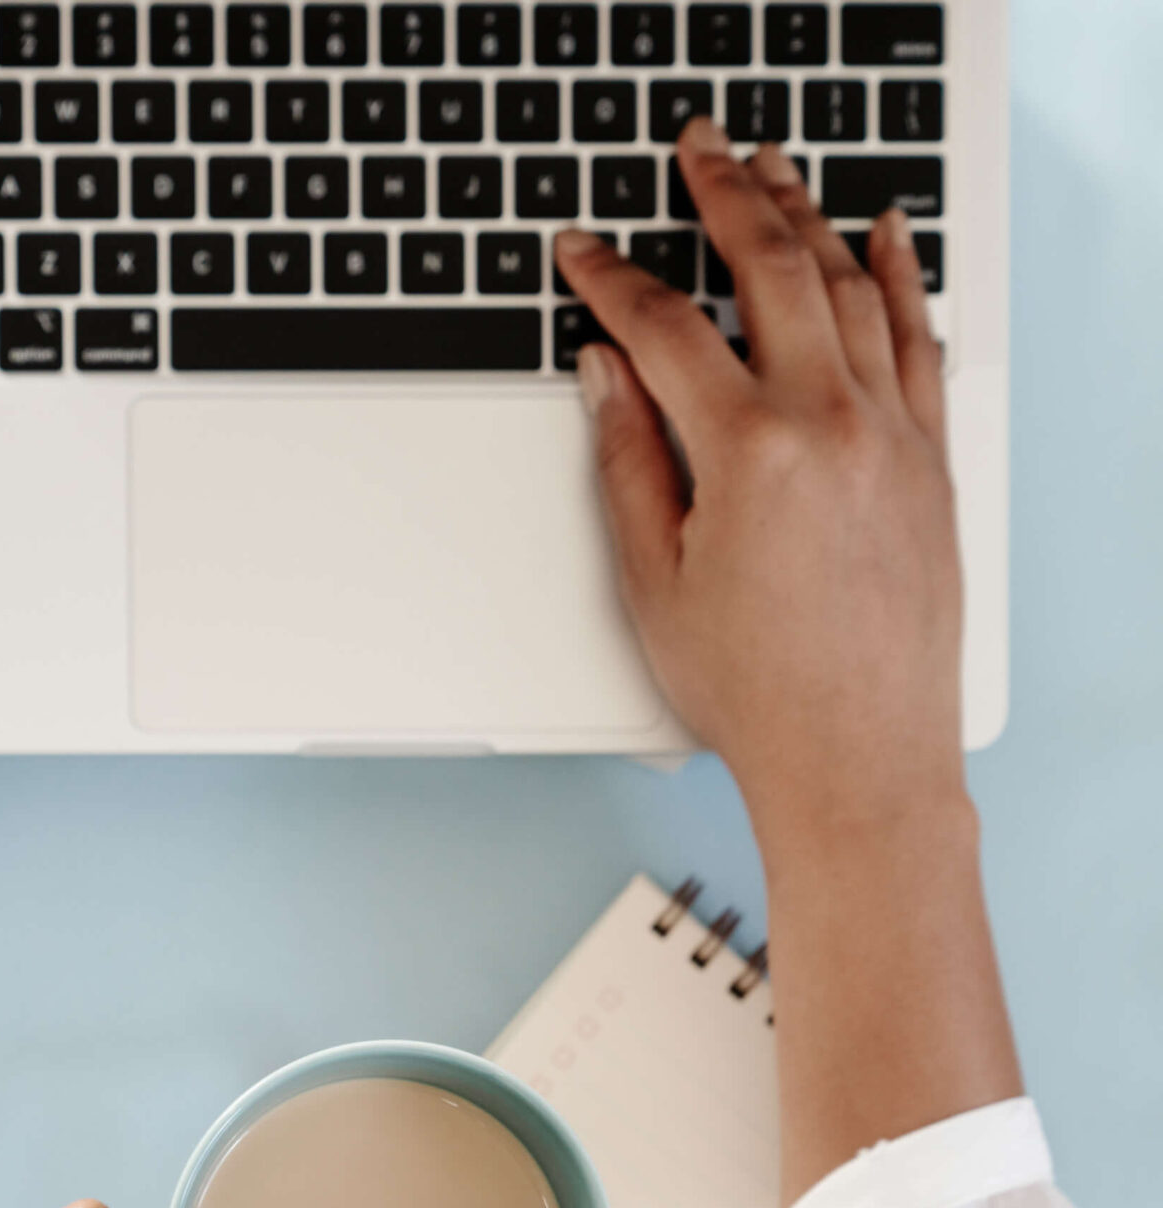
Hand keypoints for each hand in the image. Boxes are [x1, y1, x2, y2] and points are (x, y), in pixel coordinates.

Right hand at [561, 120, 1021, 1200]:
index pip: (661, 329)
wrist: (859, 755)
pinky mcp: (929, 456)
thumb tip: (607, 372)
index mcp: (747, 452)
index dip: (611, 278)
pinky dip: (900, 276)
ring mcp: (891, 433)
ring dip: (807, 215)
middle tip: (696, 149)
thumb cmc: (753, 689)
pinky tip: (884, 235)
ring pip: (849, 286)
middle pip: (770, 268)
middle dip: (725, 195)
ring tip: (773, 168)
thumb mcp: (651, 578)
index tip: (582, 252)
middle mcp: (831, 423)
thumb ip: (627, 459)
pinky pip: (917, 337)